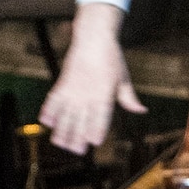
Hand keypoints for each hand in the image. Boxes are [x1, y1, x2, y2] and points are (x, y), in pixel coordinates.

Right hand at [37, 4, 145, 154]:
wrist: (93, 37)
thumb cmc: (111, 58)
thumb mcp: (123, 78)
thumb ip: (129, 97)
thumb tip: (142, 111)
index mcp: (104, 93)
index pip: (100, 117)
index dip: (96, 130)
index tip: (93, 142)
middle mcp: (87, 93)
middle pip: (80, 120)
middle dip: (77, 138)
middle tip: (76, 151)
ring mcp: (74, 89)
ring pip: (64, 114)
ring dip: (61, 130)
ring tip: (59, 143)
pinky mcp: (63, 83)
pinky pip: (53, 100)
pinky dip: (48, 111)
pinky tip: (46, 122)